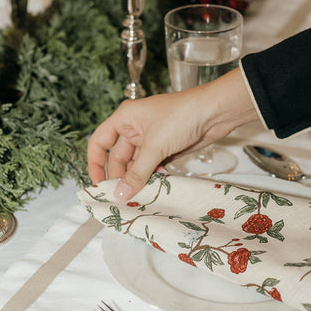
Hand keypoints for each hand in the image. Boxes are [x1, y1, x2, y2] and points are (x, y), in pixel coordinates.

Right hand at [87, 68, 257, 199]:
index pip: (99, 142)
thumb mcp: (155, 146)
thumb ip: (137, 172)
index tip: (99, 185)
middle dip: (120, 176)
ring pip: (137, 163)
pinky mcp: (167, 146)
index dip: (95, 163)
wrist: (216, 111)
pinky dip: (153, 175)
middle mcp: (134, 127)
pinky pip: (152, 165)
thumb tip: (119, 194)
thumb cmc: (181, 117)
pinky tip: (158, 184)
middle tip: (122, 198)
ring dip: (138, 178)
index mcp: (124, 118)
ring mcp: (151, 137)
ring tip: (140, 195)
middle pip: (118, 157)